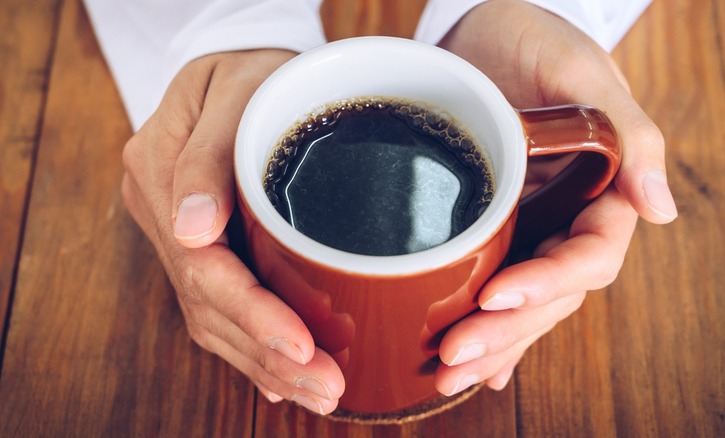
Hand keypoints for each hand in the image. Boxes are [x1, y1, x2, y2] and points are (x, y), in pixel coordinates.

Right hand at [121, 49, 344, 413]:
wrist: (241, 61)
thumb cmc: (250, 68)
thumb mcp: (234, 89)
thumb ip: (206, 158)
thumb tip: (193, 231)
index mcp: (160, 171)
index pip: (203, 265)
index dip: (253, 313)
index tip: (302, 345)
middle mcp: (164, 213)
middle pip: (209, 304)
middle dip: (269, 354)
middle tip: (327, 388)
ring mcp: (180, 233)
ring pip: (214, 317)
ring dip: (265, 362)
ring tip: (318, 392)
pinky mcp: (204, 245)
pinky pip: (220, 305)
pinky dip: (253, 346)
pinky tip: (281, 378)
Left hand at [433, 0, 677, 394]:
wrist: (485, 34)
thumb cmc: (536, 39)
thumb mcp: (579, 71)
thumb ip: (628, 133)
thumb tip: (661, 211)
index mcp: (603, 192)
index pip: (588, 256)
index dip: (547, 282)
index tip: (496, 297)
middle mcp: (569, 220)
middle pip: (551, 294)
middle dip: (507, 330)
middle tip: (454, 354)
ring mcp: (533, 230)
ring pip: (523, 302)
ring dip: (492, 344)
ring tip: (447, 374)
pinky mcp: (495, 231)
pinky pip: (497, 287)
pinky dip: (489, 329)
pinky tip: (472, 366)